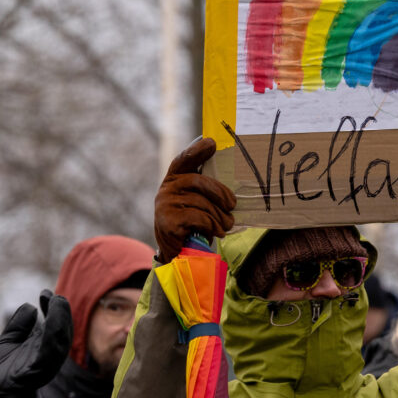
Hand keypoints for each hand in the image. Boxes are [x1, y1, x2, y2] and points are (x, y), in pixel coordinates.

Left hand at [0, 291, 71, 394]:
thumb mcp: (8, 341)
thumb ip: (19, 325)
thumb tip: (30, 306)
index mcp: (42, 349)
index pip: (55, 326)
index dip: (53, 309)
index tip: (45, 293)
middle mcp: (47, 357)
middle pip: (62, 332)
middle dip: (62, 312)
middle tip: (55, 296)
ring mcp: (43, 365)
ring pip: (59, 341)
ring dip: (61, 320)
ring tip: (57, 302)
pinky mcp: (35, 373)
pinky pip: (48, 353)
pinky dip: (52, 335)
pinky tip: (48, 321)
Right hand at [155, 136, 235, 260]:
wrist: (178, 254)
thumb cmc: (193, 224)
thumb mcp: (199, 203)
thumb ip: (208, 191)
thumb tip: (233, 188)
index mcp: (175, 179)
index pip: (184, 160)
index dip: (196, 150)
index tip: (212, 143)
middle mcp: (166, 189)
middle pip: (198, 181)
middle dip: (220, 193)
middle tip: (233, 205)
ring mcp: (165, 204)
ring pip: (201, 202)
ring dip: (219, 216)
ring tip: (227, 224)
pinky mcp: (168, 221)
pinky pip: (199, 217)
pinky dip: (211, 225)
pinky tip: (214, 232)